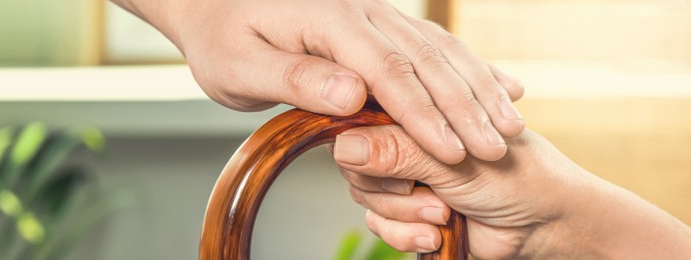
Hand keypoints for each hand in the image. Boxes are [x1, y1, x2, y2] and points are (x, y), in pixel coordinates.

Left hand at [113, 0, 525, 162]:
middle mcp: (362, 11)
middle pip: (427, 60)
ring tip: (510, 123)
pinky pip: (432, 44)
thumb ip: (296, 78)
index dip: (425, 114)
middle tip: (496, 148)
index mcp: (329, 20)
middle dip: (465, 107)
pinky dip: (468, 68)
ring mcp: (375, 13)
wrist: (212, 3)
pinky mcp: (378, 23)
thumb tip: (351, 93)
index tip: (455, 151)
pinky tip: (499, 84)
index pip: (389, 71)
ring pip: (439, 50)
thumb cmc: (221, 38)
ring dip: (477, 88)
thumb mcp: (242, 66)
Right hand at [332, 126, 690, 257]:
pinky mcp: (405, 210)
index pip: (365, 116)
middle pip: (358, 162)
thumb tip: (345, 146)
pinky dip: (405, 233)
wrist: (544, 226)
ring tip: (443, 214)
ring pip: (365, 196)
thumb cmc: (518, 177)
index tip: (396, 165)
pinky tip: (435, 234)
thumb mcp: (455, 161)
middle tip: (430, 193)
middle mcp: (406, 140)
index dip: (370, 144)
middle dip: (393, 188)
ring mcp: (403, 176)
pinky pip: (378, 224)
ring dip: (405, 213)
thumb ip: (397, 152)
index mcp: (418, 111)